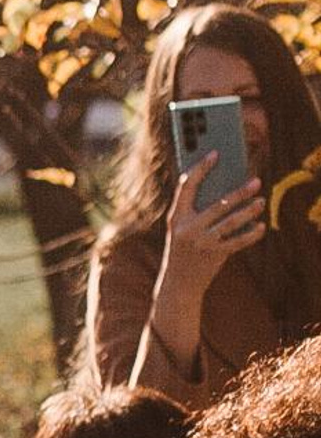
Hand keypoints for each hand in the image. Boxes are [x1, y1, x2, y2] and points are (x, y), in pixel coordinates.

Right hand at [161, 150, 266, 297]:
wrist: (177, 284)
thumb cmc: (182, 251)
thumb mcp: (181, 230)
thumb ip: (196, 212)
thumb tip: (227, 192)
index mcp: (176, 218)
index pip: (187, 187)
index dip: (201, 168)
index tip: (215, 154)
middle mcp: (188, 229)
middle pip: (218, 205)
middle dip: (239, 192)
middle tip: (256, 181)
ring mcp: (202, 242)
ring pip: (231, 222)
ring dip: (249, 210)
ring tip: (260, 201)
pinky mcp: (215, 255)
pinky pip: (238, 241)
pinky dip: (252, 233)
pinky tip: (261, 226)